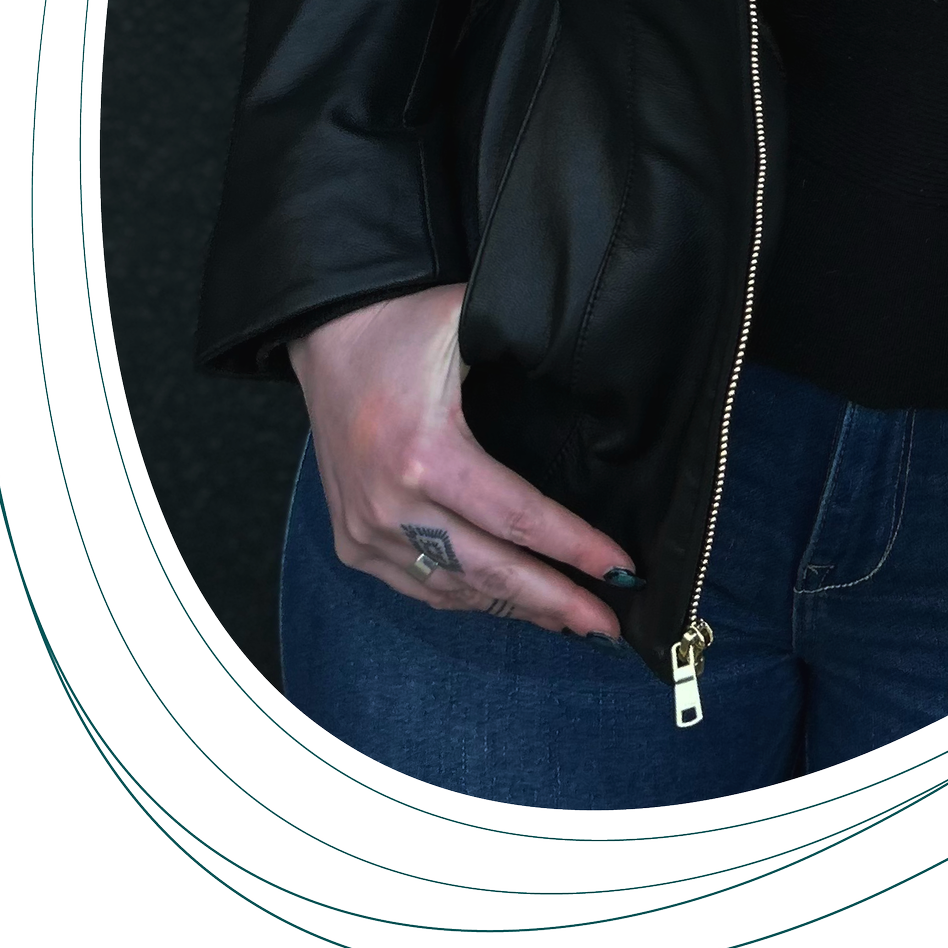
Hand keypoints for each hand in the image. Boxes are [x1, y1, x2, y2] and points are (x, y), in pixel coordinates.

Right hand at [290, 285, 633, 637]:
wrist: (326, 333)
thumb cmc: (403, 324)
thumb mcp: (472, 322)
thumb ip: (532, 349)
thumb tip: (599, 376)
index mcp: (426, 454)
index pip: (518, 517)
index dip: (574, 548)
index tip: (621, 566)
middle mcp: (391, 505)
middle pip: (490, 573)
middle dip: (555, 601)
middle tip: (607, 624)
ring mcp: (366, 531)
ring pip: (454, 590)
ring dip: (514, 608)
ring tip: (568, 616)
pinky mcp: (352, 542)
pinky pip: (419, 587)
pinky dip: (467, 598)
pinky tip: (506, 601)